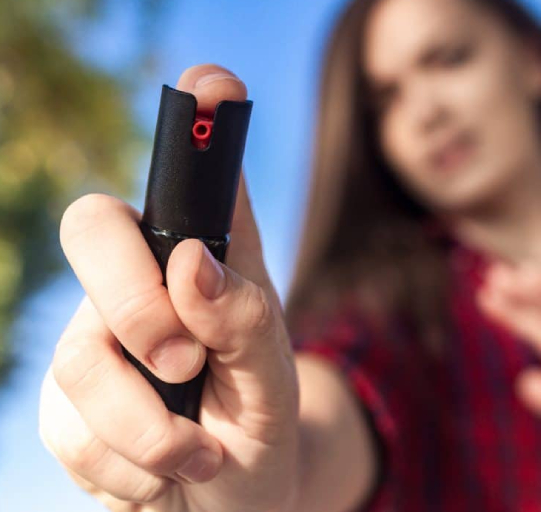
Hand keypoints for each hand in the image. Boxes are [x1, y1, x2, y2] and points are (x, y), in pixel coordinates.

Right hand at [38, 65, 299, 511]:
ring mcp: (98, 336)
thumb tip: (192, 267)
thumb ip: (248, 325)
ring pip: (79, 357)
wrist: (232, 505)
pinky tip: (165, 473)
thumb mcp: (275, 386)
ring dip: (147, 426)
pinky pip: (69, 425)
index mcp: (215, 262)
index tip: (214, 85)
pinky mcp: (68, 398)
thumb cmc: (261, 434)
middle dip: (134, 302)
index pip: (197, 179)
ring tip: (201, 454)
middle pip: (94, 227)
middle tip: (185, 360)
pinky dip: (127, 465)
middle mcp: (149, 281)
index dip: (197, 124)